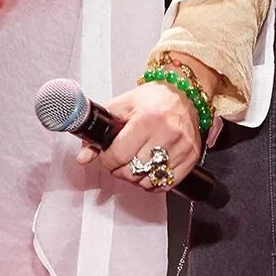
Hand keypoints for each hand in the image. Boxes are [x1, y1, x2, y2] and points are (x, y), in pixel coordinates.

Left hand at [75, 81, 201, 192]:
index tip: (108, 156)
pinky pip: (167, 183)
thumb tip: (83, 157)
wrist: (183, 91)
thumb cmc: (153, 97)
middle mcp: (167, 133)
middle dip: (120, 170)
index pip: (119, 155)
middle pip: (133, 171)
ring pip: (149, 181)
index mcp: (147, 119)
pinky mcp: (192, 156)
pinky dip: (154, 182)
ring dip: (137, 178)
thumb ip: (99, 131)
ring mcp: (182, 146)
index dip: (107, 160)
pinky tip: (150, 169)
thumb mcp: (122, 106)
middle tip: (120, 161)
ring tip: (135, 164)